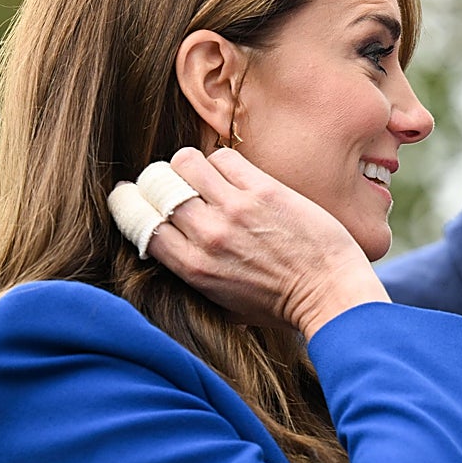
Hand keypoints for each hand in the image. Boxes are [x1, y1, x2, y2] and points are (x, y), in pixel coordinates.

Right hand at [116, 147, 389, 338]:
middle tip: (172, 182)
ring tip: (205, 176)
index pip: (140, 221)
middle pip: (156, 185)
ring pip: (184, 162)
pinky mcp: (263, 191)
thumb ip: (193, 274)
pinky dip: (223, 162)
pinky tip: (236, 175)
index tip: (132, 195)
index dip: (131, 203)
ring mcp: (235, 210)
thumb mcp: (223, 303)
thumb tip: (169, 247)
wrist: (330, 294)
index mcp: (193, 267)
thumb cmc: (280, 305)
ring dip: (189, 165)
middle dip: (158, 180)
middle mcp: (207, 236)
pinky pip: (223, 157)